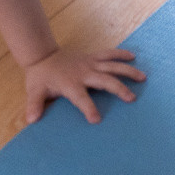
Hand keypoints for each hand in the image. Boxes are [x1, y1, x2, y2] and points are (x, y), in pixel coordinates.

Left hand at [23, 45, 145, 124]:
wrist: (42, 55)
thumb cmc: (40, 77)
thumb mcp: (34, 91)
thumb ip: (35, 105)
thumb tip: (32, 120)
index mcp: (70, 84)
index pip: (81, 98)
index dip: (88, 108)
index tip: (96, 119)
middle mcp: (83, 73)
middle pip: (104, 80)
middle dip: (119, 89)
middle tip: (132, 98)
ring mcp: (90, 63)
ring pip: (112, 66)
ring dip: (127, 71)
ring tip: (143, 77)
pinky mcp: (92, 57)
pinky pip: (109, 54)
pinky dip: (121, 54)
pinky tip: (133, 57)